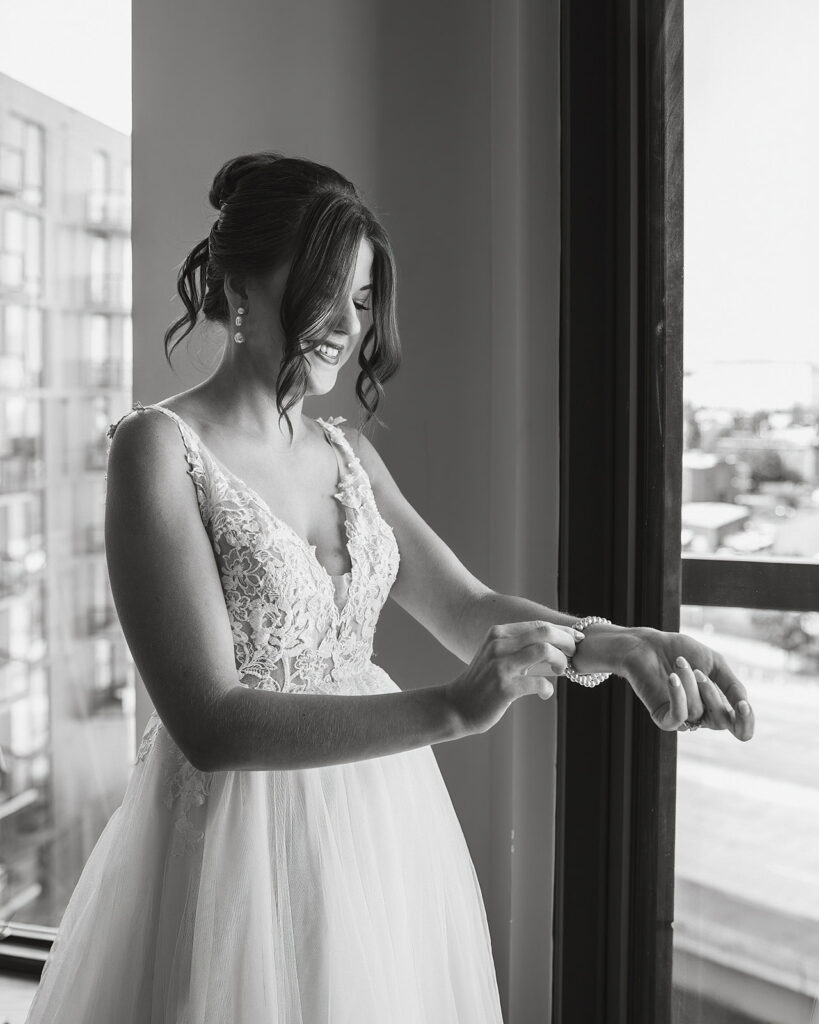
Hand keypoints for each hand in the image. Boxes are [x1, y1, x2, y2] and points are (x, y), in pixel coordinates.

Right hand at [446, 620, 579, 734]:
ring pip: (544, 651)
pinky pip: (539, 683)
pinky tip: (545, 694)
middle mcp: (498, 645)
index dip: (562, 630)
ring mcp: (500, 666)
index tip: (576, 638)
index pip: (538, 625)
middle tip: (573, 654)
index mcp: (498, 634)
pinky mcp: (504, 688)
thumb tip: (551, 644)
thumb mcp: (495, 656)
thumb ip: (518, 647)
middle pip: (544, 632)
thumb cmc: (482, 683)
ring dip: (560, 661)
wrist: (457, 707)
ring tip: (560, 671)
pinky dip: (547, 689)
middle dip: (566, 641)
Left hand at [618, 627, 753, 740]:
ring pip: (696, 711)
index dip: (746, 722)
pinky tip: (671, 678)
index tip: (742, 704)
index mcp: (719, 706)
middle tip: (697, 670)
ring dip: (689, 682)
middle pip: (721, 721)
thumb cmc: (682, 652)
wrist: (649, 645)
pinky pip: (677, 717)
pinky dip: (677, 695)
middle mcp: (703, 717)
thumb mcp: (715, 663)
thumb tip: (745, 705)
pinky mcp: (663, 718)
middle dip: (711, 692)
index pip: (740, 729)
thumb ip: (732, 684)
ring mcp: (683, 719)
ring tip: (679, 662)